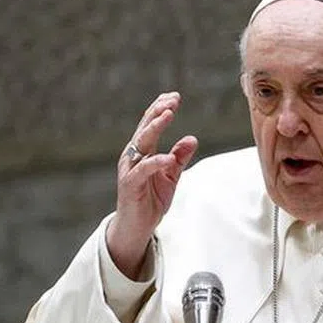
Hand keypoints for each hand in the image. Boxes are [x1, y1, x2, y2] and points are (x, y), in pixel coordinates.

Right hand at [107, 91, 198, 278]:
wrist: (137, 225)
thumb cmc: (151, 199)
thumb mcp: (171, 176)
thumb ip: (180, 157)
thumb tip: (192, 138)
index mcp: (143, 151)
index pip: (151, 124)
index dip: (161, 109)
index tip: (175, 96)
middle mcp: (134, 156)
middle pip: (145, 128)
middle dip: (158, 112)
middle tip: (172, 100)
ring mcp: (130, 169)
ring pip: (141, 143)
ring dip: (155, 128)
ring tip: (168, 115)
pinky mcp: (130, 184)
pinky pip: (143, 170)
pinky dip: (155, 162)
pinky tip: (167, 157)